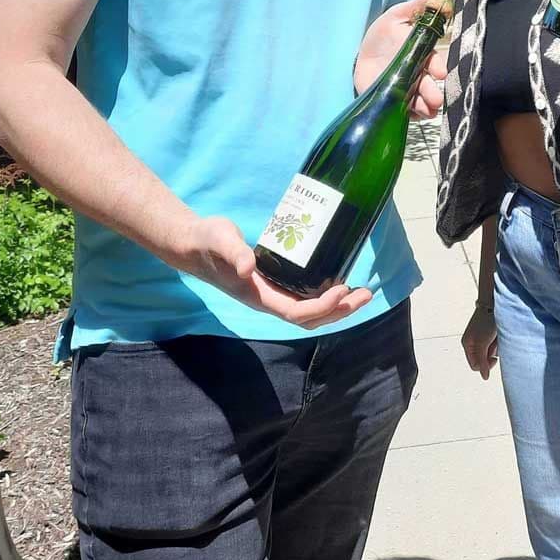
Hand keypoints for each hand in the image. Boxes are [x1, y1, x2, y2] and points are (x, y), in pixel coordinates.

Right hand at [177, 216, 372, 329]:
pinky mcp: (274, 284)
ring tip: (361, 293)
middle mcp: (268, 301)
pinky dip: (326, 297)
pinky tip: (339, 283)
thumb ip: (234, 252)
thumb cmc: (207, 242)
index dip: (321, 306)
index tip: (342, 290)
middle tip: (366, 294)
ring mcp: (271, 295)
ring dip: (337, 307)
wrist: (193, 245)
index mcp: (258, 296)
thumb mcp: (220, 240)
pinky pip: (304, 298)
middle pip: (309, 319)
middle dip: (339, 311)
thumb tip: (248, 268)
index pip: (296, 313)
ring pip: (310, 312)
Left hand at [354, 0, 449, 118]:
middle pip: (429, 86)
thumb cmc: (385, 32)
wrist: (362, 53)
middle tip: (435, 100)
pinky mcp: (394, 101)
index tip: (441, 73)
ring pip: (420, 101)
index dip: (438, 67)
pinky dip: (410, 114)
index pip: (434, 62)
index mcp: (422, 54)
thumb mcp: (399, 14)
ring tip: (426, 111)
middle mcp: (418, 74)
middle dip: (433, 93)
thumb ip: (420, 5)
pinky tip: (411, 115)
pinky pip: (405, 111)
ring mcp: (407, 89)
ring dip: (425, 107)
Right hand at [461, 304, 498, 379]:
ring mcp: (481, 339)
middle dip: (490, 354)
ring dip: (495, 347)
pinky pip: (494, 346)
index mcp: (467, 345)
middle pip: (483, 360)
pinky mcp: (488, 335)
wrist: (493, 303)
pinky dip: (498, 342)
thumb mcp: (482, 343)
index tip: (493, 357)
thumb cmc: (486, 321)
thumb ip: (482, 361)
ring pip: (490, 353)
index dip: (485, 364)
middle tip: (494, 343)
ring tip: (496, 336)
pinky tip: (498, 334)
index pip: (476, 366)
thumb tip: (484, 377)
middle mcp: (473, 343)